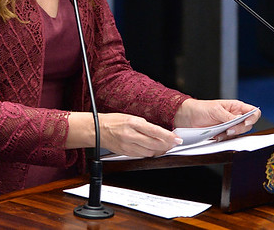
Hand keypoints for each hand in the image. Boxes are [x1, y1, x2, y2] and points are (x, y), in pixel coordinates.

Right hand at [66, 111, 182, 156]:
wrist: (96, 129)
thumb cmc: (113, 121)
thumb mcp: (131, 117)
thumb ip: (145, 125)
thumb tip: (159, 132)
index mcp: (133, 123)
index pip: (155, 131)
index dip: (169, 137)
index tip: (177, 139)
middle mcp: (130, 135)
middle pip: (154, 144)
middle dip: (167, 145)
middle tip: (174, 144)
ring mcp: (127, 146)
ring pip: (149, 152)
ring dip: (159, 150)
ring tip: (164, 147)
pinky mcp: (125, 153)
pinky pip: (141, 155)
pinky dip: (149, 153)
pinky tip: (152, 150)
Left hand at [174, 99, 260, 140]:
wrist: (187, 117)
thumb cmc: (201, 108)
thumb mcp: (215, 110)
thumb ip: (228, 116)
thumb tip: (239, 120)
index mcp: (236, 107)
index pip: (253, 112)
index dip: (253, 118)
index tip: (246, 122)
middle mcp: (235, 117)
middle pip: (247, 125)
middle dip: (239, 129)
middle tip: (229, 130)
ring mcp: (229, 126)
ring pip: (238, 134)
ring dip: (230, 135)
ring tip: (220, 133)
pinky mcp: (223, 134)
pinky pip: (229, 140)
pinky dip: (223, 139)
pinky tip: (216, 136)